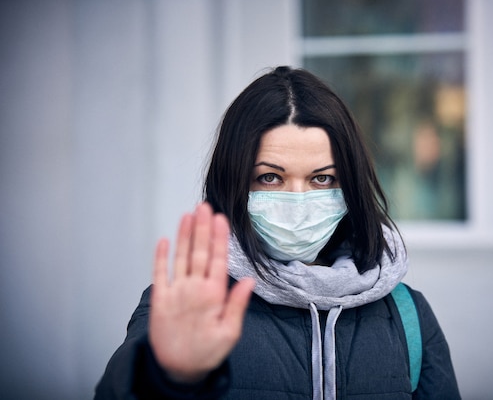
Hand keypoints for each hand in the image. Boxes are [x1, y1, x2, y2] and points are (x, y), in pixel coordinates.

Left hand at [148, 203, 254, 382]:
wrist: (176, 370)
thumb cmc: (206, 351)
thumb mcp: (230, 333)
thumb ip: (237, 304)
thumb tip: (248, 280)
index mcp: (213, 295)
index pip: (217, 259)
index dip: (218, 237)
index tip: (220, 218)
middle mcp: (193, 289)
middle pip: (198, 252)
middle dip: (201, 227)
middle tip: (204, 206)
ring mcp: (175, 292)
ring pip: (180, 257)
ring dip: (184, 234)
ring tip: (188, 214)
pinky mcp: (159, 299)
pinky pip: (159, 273)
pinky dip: (161, 256)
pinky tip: (164, 239)